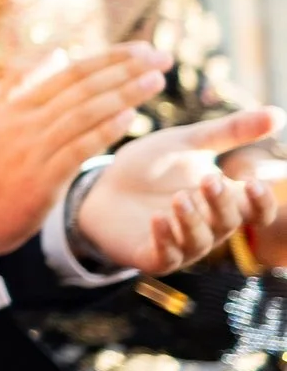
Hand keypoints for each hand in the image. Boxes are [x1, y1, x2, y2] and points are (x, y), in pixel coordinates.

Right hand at [0, 43, 167, 253]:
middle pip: (82, 88)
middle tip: (162, 58)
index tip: (144, 49)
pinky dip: (104, 130)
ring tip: (156, 80)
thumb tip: (58, 52)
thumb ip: (22, 82)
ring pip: (84, 113)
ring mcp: (33, 149)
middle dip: (125, 70)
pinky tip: (130, 117)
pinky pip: (77, 149)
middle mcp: (26, 121)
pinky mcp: (42, 179)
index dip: (109, 58)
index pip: (71, 72)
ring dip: (123, 94)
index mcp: (18, 105)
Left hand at [81, 106, 284, 273]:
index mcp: (223, 202)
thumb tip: (278, 113)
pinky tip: (158, 219)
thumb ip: (230, 132)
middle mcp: (209, 228)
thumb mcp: (189, 143)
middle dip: (221, 203)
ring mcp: (181, 245)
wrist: (101, 186)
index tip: (252, 180)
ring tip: (179, 197)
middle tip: (209, 179)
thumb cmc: (152, 167)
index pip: (256, 211)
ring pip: (199, 241)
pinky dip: (164, 238)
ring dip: (192, 220)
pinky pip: (165, 256)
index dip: (260, 201)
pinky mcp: (151, 256)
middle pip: (229, 223)